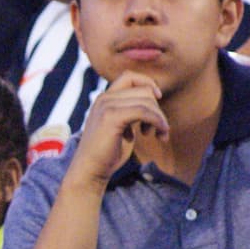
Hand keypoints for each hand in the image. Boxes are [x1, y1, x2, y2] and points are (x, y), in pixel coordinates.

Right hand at [67, 72, 167, 188]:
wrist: (89, 171)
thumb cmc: (107, 153)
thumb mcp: (121, 126)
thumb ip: (132, 111)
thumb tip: (154, 98)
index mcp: (104, 99)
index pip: (130, 77)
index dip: (147, 84)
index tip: (157, 99)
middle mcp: (103, 98)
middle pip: (143, 90)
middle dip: (157, 109)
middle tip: (158, 129)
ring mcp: (106, 106)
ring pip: (147, 100)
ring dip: (160, 117)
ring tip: (158, 134)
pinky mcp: (111, 117)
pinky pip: (144, 111)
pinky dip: (157, 121)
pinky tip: (159, 134)